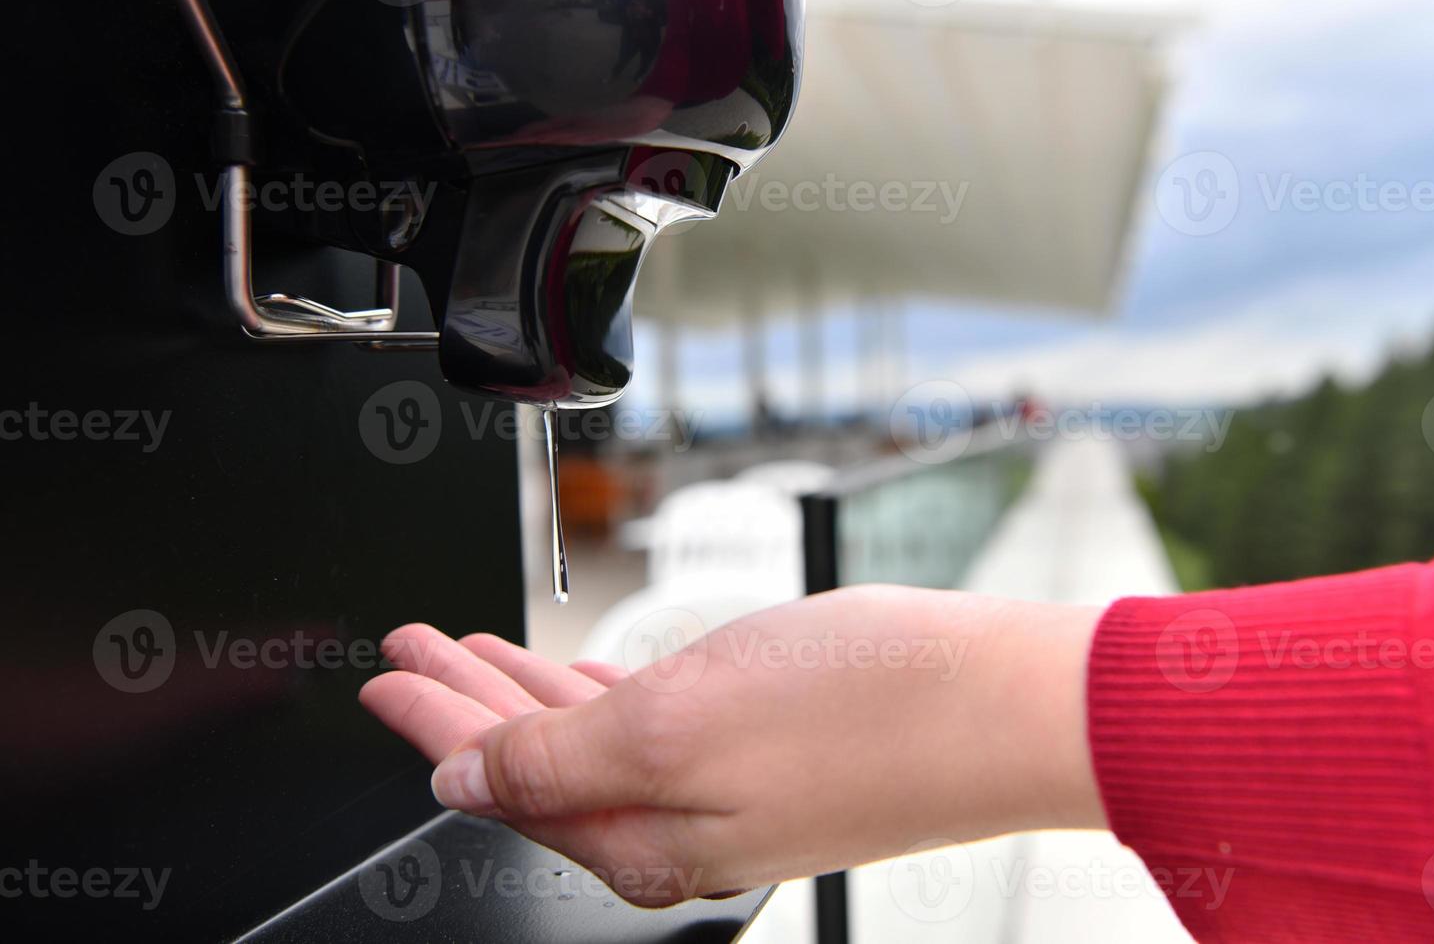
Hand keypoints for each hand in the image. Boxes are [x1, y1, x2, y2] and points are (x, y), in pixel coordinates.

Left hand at [359, 586, 1105, 906]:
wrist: (1000, 701)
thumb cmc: (859, 711)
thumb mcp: (674, 727)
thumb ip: (557, 760)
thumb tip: (463, 782)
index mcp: (639, 837)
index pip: (499, 779)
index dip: (430, 721)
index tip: (381, 676)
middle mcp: (675, 826)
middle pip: (536, 760)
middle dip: (464, 702)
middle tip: (408, 650)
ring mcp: (723, 788)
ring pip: (590, 736)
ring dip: (525, 690)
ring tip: (471, 648)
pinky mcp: (766, 748)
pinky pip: (651, 720)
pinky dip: (601, 691)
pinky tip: (583, 673)